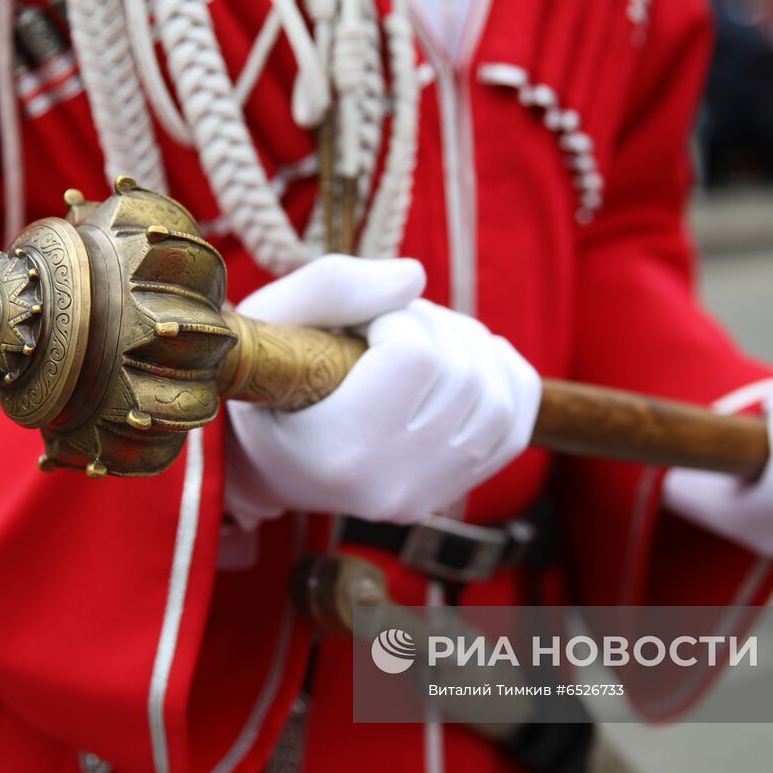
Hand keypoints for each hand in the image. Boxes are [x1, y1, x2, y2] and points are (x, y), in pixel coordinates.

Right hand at [224, 255, 541, 527]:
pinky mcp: (446, 494)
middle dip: (434, 326)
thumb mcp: (271, 319)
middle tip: (392, 322)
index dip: (396, 317)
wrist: (257, 457)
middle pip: (462, 373)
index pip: (415, 356)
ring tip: (425, 338)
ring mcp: (424, 496)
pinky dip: (505, 379)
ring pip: (497, 397)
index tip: (362, 321)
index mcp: (340, 451)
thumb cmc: (262, 378)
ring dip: (470, 346)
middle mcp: (390, 485)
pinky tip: (471, 358)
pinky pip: (514, 427)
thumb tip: (417, 276)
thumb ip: (334, 286)